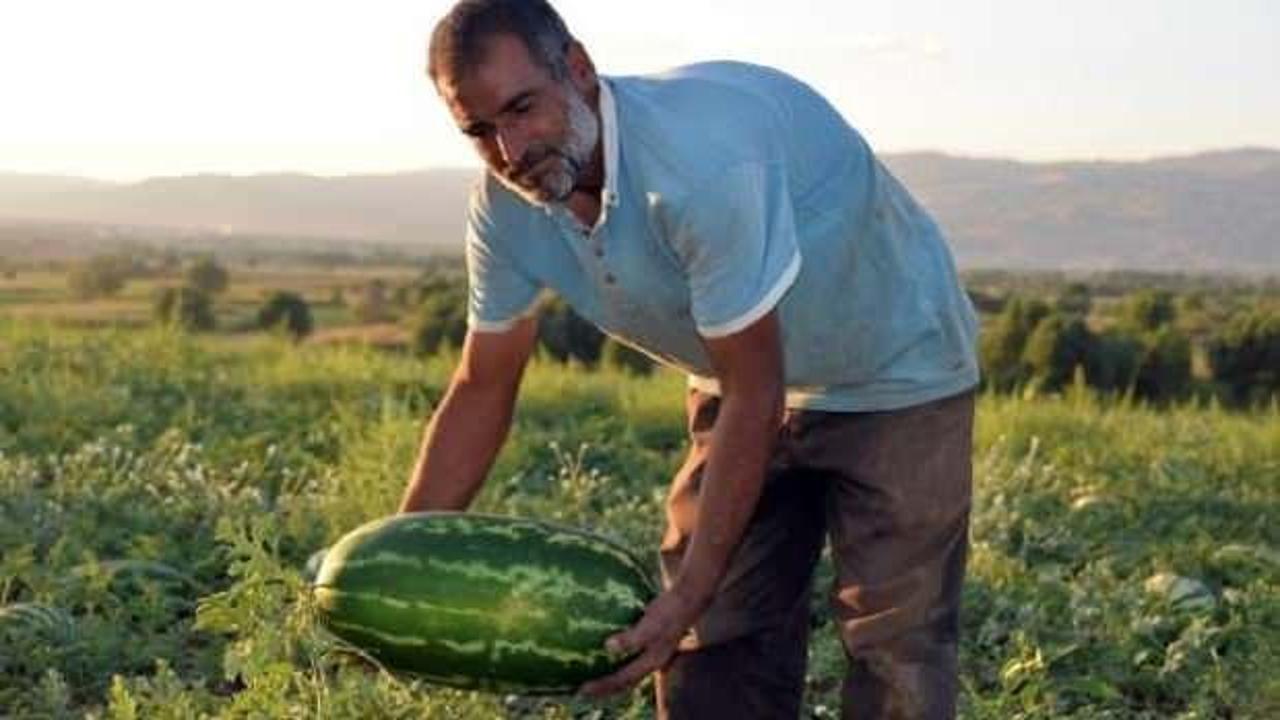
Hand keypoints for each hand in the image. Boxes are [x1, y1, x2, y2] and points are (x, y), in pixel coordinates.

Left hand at [578, 586, 706, 697]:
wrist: (688, 595)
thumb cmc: (670, 611)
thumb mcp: (651, 626)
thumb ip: (631, 638)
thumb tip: (608, 647)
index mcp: (653, 661)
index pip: (624, 680)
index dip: (603, 686)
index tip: (583, 689)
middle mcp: (651, 660)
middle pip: (624, 681)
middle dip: (604, 686)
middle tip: (581, 689)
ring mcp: (650, 650)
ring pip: (626, 669)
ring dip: (609, 673)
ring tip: (590, 673)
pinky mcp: (648, 639)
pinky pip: (628, 653)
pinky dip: (615, 654)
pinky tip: (601, 646)